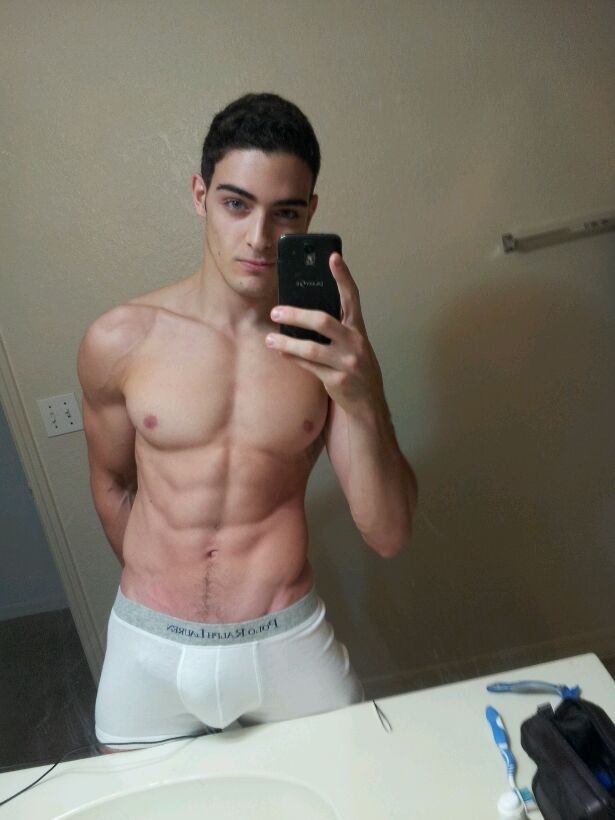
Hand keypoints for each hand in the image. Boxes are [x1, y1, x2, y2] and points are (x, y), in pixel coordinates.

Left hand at [266, 253, 383, 414]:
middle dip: (297, 315)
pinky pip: (309, 366)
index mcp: (358, 328)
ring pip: (312, 349)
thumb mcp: (352, 343)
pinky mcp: (337, 380)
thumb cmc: (355, 366)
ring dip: (287, 343)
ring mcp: (347, 362)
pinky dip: (293, 358)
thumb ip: (336, 327)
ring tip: (270, 339)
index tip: (332, 257)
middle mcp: (355, 342)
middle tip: (276, 312)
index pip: (352, 296)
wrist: (368, 401)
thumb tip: (304, 310)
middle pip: (323, 322)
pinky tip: (281, 352)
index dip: (343, 276)